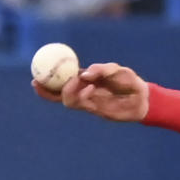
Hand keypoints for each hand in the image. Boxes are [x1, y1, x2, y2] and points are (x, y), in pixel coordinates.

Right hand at [33, 62, 149, 121]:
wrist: (142, 98)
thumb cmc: (130, 81)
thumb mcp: (118, 71)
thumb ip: (102, 70)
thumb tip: (83, 75)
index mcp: (85, 78)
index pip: (61, 78)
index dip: (48, 77)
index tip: (37, 72)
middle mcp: (82, 90)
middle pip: (57, 92)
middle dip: (46, 89)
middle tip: (38, 82)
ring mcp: (87, 100)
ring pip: (67, 99)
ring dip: (67, 91)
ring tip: (78, 82)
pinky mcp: (94, 110)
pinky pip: (80, 105)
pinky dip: (81, 96)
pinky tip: (90, 88)